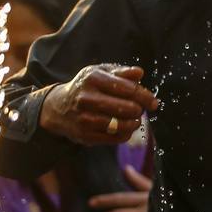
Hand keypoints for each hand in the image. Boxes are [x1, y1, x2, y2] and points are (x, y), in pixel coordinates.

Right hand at [40, 64, 157, 145]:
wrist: (58, 107)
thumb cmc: (86, 87)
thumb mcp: (100, 73)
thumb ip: (121, 72)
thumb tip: (140, 73)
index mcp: (93, 78)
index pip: (129, 89)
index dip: (145, 97)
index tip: (154, 103)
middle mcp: (87, 98)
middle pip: (128, 108)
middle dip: (139, 110)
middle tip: (139, 110)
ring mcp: (85, 118)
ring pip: (123, 125)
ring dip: (134, 123)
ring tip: (134, 119)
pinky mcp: (85, 135)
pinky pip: (116, 138)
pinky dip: (125, 134)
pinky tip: (125, 128)